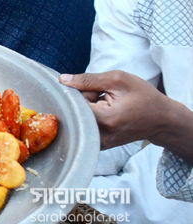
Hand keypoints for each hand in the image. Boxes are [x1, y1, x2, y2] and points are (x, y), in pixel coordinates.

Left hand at [59, 71, 184, 149]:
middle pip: (75, 112)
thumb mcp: (118, 80)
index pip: (74, 103)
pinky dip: (91, 116)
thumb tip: (62, 80)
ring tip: (106, 104)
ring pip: (79, 118)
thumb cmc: (143, 97)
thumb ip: (88, 80)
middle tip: (103, 96)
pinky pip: (85, 125)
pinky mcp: (99, 144)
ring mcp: (99, 143)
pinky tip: (104, 112)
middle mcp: (99, 135)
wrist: (161, 119)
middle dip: (84, 100)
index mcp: (105, 119)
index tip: (94, 88)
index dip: (80, 91)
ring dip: (88, 108)